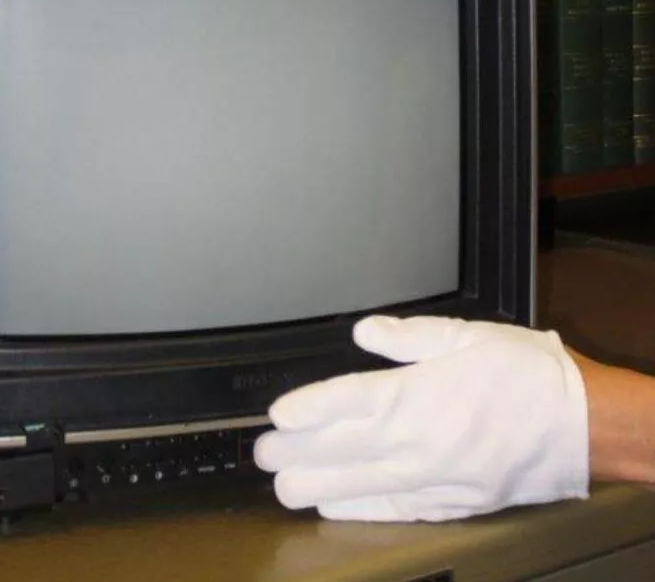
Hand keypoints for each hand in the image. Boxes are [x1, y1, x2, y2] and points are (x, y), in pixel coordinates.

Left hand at [253, 315, 588, 521]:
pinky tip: (330, 507)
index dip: (307, 408)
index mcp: (416, 393)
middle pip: (340, 449)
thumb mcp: (464, 336)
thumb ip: (408, 336)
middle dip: (295, 453)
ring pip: (358, 487)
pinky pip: (392, 509)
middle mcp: (416, 439)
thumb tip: (364, 332)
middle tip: (262, 454)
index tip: (276, 415)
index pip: (346, 401)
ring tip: (281, 484)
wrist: (578, 424)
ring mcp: (431, 477)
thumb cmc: (522, 373)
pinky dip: (357, 508)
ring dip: (315, 484)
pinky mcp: (448, 502)